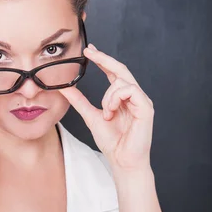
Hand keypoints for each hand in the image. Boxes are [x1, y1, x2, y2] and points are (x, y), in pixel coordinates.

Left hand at [58, 43, 153, 172]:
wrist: (122, 160)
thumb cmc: (112, 141)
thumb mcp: (90, 116)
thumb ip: (79, 101)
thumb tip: (65, 88)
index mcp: (122, 98)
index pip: (114, 73)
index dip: (103, 60)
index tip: (89, 51)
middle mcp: (134, 97)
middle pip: (121, 69)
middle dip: (105, 59)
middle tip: (89, 52)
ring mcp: (141, 101)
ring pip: (123, 81)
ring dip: (108, 95)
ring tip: (105, 112)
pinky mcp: (146, 107)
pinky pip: (130, 90)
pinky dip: (116, 99)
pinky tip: (111, 112)